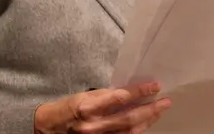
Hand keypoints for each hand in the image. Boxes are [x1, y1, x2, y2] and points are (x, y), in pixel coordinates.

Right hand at [34, 81, 170, 133]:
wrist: (47, 129)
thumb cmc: (67, 108)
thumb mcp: (84, 96)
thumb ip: (106, 95)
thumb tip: (131, 92)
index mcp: (88, 107)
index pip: (120, 98)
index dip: (140, 92)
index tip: (155, 85)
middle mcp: (93, 125)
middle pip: (129, 118)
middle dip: (150, 110)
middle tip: (166, 101)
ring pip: (130, 132)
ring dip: (147, 121)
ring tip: (159, 111)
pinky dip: (136, 131)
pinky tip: (145, 124)